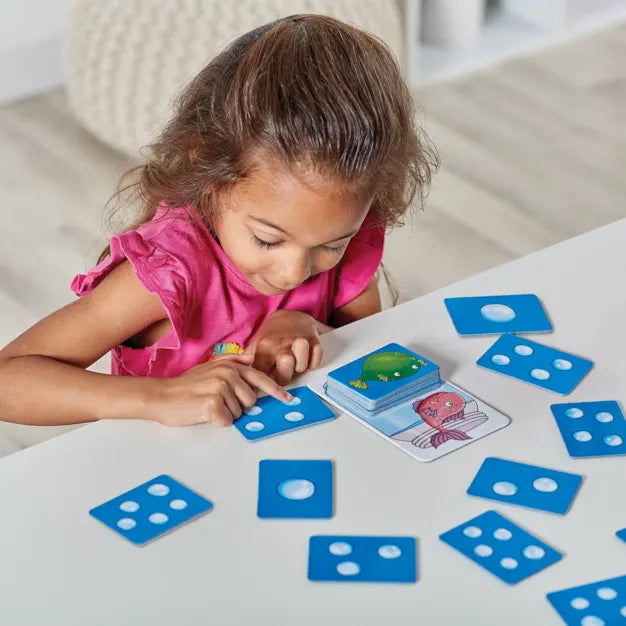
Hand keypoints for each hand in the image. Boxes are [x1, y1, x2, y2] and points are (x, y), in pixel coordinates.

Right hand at [151, 353, 292, 426]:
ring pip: (239, 412)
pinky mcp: (213, 404)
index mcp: (230, 366)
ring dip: (226, 413)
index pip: (260, 378)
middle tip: (217, 402)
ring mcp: (221, 388)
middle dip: (238, 406)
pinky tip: (204, 413)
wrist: (161, 396)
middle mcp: (228, 374)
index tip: (287, 398)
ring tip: (207, 405)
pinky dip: (217, 421)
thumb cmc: (185, 386)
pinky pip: (227, 420)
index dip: (276, 390)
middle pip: (251, 400)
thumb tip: (251, 359)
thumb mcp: (209, 368)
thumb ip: (232, 362)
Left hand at [246, 310, 323, 384]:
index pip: (262, 375)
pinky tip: (306, 359)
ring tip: (295, 365)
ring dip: (300, 368)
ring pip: (301, 366)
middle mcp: (281, 344)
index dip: (264, 383)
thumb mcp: (255, 346)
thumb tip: (243, 382)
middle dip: (285, 378)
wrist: (289, 316)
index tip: (264, 384)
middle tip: (283, 373)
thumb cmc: (271, 337)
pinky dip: (313, 363)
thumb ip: (248, 363)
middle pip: (284, 374)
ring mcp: (299, 341)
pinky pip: (316, 361)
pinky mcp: (314, 340)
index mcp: (264, 346)